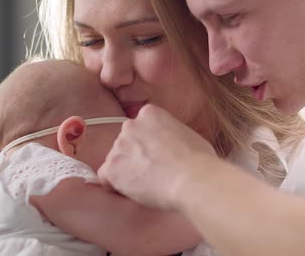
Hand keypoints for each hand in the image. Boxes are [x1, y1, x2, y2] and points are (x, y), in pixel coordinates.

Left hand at [98, 104, 215, 209]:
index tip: (158, 157)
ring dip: (126, 172)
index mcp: (149, 114)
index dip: (148, 145)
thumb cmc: (199, 160)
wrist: (192, 179)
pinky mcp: (112, 168)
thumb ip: (171, 134)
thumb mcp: (187, 134)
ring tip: (148, 184)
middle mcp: (130, 126)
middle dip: (135, 157)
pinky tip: (133, 191)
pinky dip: (115, 186)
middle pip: (125, 143)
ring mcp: (119, 147)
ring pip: (116, 161)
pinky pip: (105, 178)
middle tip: (153, 172)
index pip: (139, 129)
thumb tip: (173, 145)